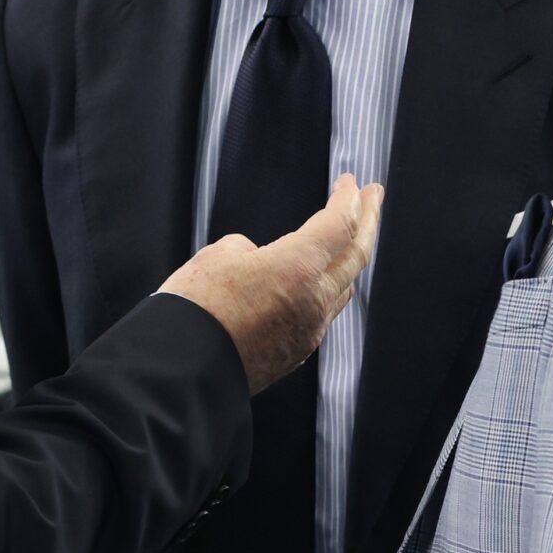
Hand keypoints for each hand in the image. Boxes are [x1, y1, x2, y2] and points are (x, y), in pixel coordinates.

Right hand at [159, 173, 382, 394]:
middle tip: (372, 196)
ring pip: (343, 287)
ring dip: (350, 257)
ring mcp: (309, 330)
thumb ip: (249, 251)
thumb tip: (258, 260)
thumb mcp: (218, 257)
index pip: (339, 224)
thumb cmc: (193, 308)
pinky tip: (318, 282)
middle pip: (356, 254)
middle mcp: (314, 300)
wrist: (181, 369)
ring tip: (349, 238)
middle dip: (368, 220)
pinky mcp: (296, 353)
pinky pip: (323, 314)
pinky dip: (327, 289)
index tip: (350, 182)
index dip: (348, 199)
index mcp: (297, 268)